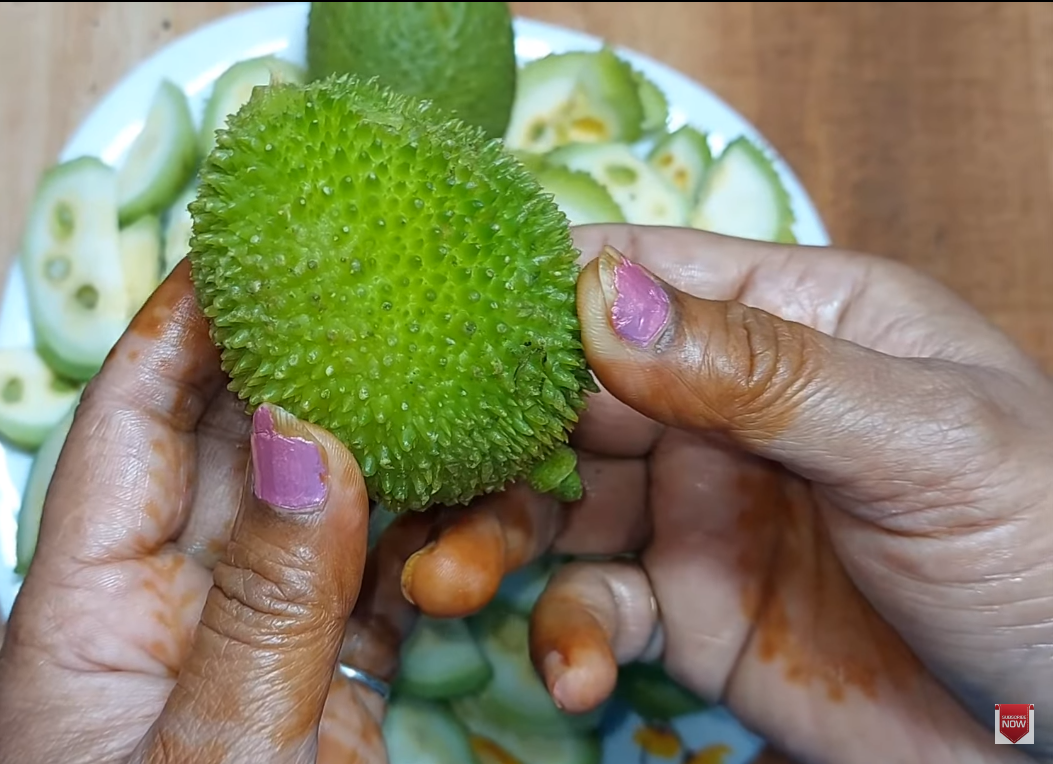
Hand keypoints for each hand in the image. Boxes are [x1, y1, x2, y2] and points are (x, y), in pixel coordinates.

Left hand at [0, 264, 430, 763]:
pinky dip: (428, 544)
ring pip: (323, 513)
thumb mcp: (211, 753)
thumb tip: (309, 440)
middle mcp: (170, 609)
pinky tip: (475, 498)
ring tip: (449, 378)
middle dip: (299, 361)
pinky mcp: (324, 690)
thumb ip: (263, 608)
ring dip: (385, 457)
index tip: (248, 236)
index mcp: (89, 612)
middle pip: (235, 449)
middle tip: (371, 274)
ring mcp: (253, 648)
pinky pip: (379, 585)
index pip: (127, 423)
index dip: (181, 323)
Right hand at [398, 226, 1052, 763]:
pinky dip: (564, 638)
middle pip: (566, 398)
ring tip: (443, 586)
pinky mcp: (694, 616)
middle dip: (483, 437)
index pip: (634, 277)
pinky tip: (571, 675)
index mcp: (792, 321)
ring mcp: (703, 514)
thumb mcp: (924, 443)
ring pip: (556, 506)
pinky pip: (596, 612)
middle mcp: (728, 408)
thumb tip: (601, 297)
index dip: (530, 295)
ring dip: (490, 540)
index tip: (429, 324)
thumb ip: (763, 371)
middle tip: (405, 479)